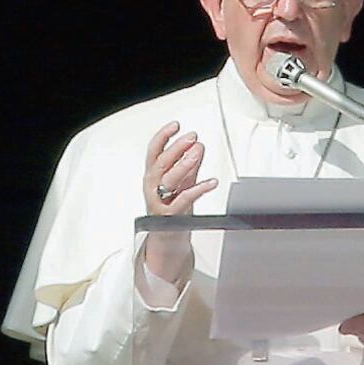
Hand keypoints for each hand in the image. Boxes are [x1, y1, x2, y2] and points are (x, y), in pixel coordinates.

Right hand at [142, 121, 217, 280]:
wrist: (167, 239)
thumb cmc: (172, 209)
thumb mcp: (180, 183)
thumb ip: (189, 166)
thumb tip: (197, 146)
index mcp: (152, 176)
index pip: (153, 152)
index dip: (163, 137)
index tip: (176, 125)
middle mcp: (153, 187)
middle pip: (161, 163)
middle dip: (177, 147)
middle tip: (192, 137)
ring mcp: (160, 202)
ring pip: (169, 179)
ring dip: (184, 163)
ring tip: (198, 152)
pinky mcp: (170, 216)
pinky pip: (184, 200)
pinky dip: (198, 189)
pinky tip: (211, 182)